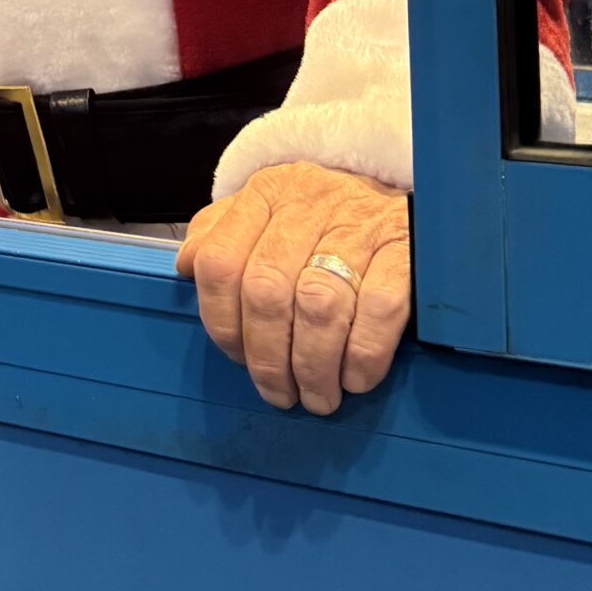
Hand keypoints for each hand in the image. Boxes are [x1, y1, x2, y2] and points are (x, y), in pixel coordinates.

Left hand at [176, 161, 410, 412]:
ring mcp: (360, 223)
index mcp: (266, 193)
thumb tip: (184, 266)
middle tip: (281, 393)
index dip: (222, 323)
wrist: (402, 198)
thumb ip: (219, 234)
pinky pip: (379, 309)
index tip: (238, 358)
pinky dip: (362, 355)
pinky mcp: (406, 247)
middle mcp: (308, 203)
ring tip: (318, 396)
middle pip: (266, 291)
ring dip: (313, 366)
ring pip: (319, 305)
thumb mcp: (267, 211)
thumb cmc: (324, 219)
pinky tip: (355, 377)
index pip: (219, 262)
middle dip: (268, 358)